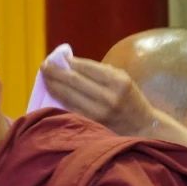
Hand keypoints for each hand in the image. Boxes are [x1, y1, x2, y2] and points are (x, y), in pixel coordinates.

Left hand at [41, 56, 158, 137]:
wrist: (142, 127)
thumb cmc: (129, 99)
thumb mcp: (123, 79)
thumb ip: (101, 71)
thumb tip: (72, 64)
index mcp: (117, 81)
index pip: (88, 68)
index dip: (70, 62)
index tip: (58, 58)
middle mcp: (108, 96)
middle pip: (75, 81)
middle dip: (56, 72)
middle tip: (44, 65)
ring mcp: (99, 112)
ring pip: (69, 96)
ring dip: (54, 85)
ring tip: (44, 76)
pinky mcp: (92, 123)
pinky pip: (71, 108)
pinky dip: (59, 99)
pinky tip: (51, 92)